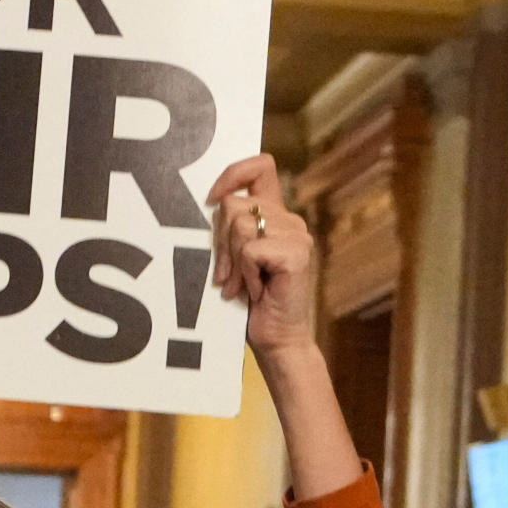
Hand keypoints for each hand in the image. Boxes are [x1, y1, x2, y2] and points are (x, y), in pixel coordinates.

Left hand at [205, 156, 313, 361]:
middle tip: (225, 276)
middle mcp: (290, 220)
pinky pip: (250, 250)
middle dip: (219, 243)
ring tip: (239, 286)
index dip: (232, 173)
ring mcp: (297, 236)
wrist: (276, 340)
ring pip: (240, 227)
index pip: (260, 166)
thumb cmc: (251, 303)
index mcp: (276, 215)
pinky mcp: (297, 254)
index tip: (211, 199)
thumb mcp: (235, 258)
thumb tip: (210, 204)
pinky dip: (244, 274)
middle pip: (234, 205)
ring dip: (231, 263)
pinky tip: (255, 291)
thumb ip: (230, 228)